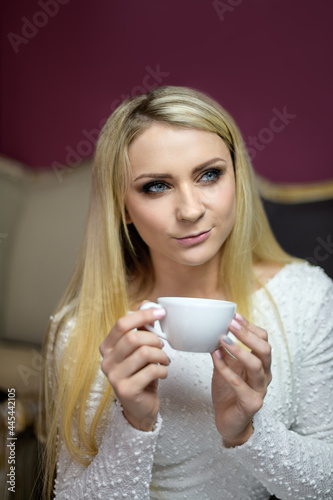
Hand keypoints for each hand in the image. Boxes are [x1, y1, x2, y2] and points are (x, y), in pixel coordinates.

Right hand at [99, 307, 168, 430]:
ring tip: (164, 360)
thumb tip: (147, 304)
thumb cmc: (141, 374)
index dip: (143, 315)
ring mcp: (114, 377)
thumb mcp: (139, 350)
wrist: (140, 408)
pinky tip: (163, 373)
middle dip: (153, 339)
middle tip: (162, 345)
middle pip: (133, 339)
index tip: (161, 312)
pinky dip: (163, 370)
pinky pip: (151, 371)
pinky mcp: (126, 390)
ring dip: (160, 355)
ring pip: (143, 353)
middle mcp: (106, 361)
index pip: (121, 324)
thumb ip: (141, 329)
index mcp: (107, 347)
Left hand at [211, 313, 271, 446]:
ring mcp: (260, 390)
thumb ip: (224, 351)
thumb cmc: (229, 392)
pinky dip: (226, 369)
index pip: (263, 339)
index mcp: (261, 363)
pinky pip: (239, 384)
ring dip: (239, 350)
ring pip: (256, 366)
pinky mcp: (251, 403)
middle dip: (247, 334)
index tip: (234, 316)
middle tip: (230, 324)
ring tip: (223, 339)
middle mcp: (264, 375)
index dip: (250, 327)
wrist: (229, 421)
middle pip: (265, 350)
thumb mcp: (226, 366)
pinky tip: (215, 357)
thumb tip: (213, 330)